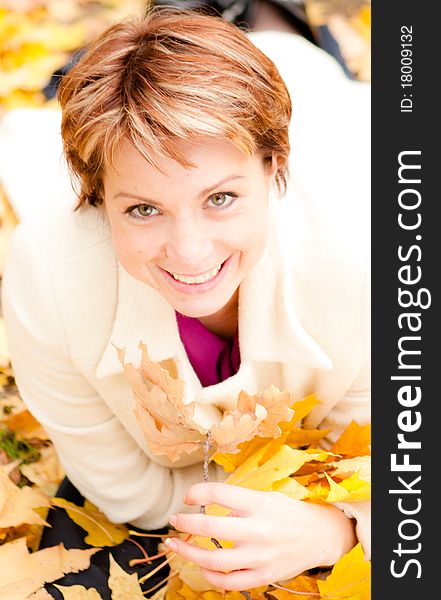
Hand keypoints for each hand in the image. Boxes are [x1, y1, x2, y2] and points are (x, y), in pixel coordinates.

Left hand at [165, 482, 355, 589]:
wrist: (318, 536)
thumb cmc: (287, 512)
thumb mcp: (266, 497)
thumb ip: (238, 502)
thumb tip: (206, 508)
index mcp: (259, 503)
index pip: (218, 493)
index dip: (196, 493)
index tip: (188, 497)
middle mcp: (259, 530)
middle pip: (210, 527)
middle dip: (185, 523)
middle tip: (174, 519)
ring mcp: (260, 557)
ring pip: (213, 559)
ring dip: (187, 552)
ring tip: (175, 544)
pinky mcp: (262, 576)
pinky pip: (227, 582)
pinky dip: (209, 575)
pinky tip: (201, 566)